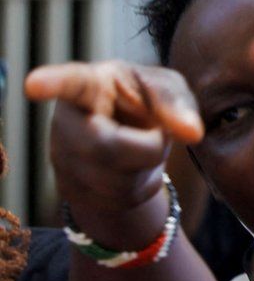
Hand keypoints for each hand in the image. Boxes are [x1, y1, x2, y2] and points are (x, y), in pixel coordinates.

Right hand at [25, 61, 202, 216]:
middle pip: (106, 146)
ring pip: (116, 178)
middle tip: (158, 133)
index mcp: (91, 84)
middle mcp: (68, 120)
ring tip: (143, 145)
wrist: (130, 138)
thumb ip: (177, 103)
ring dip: (148, 166)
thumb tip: (193, 132)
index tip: (33, 84)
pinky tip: (133, 168)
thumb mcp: (166, 89)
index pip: (71, 83)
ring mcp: (64, 157)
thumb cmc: (146, 102)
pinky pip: (119, 197)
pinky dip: (142, 184)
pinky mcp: (74, 190)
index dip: (52, 83)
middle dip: (147, 146)